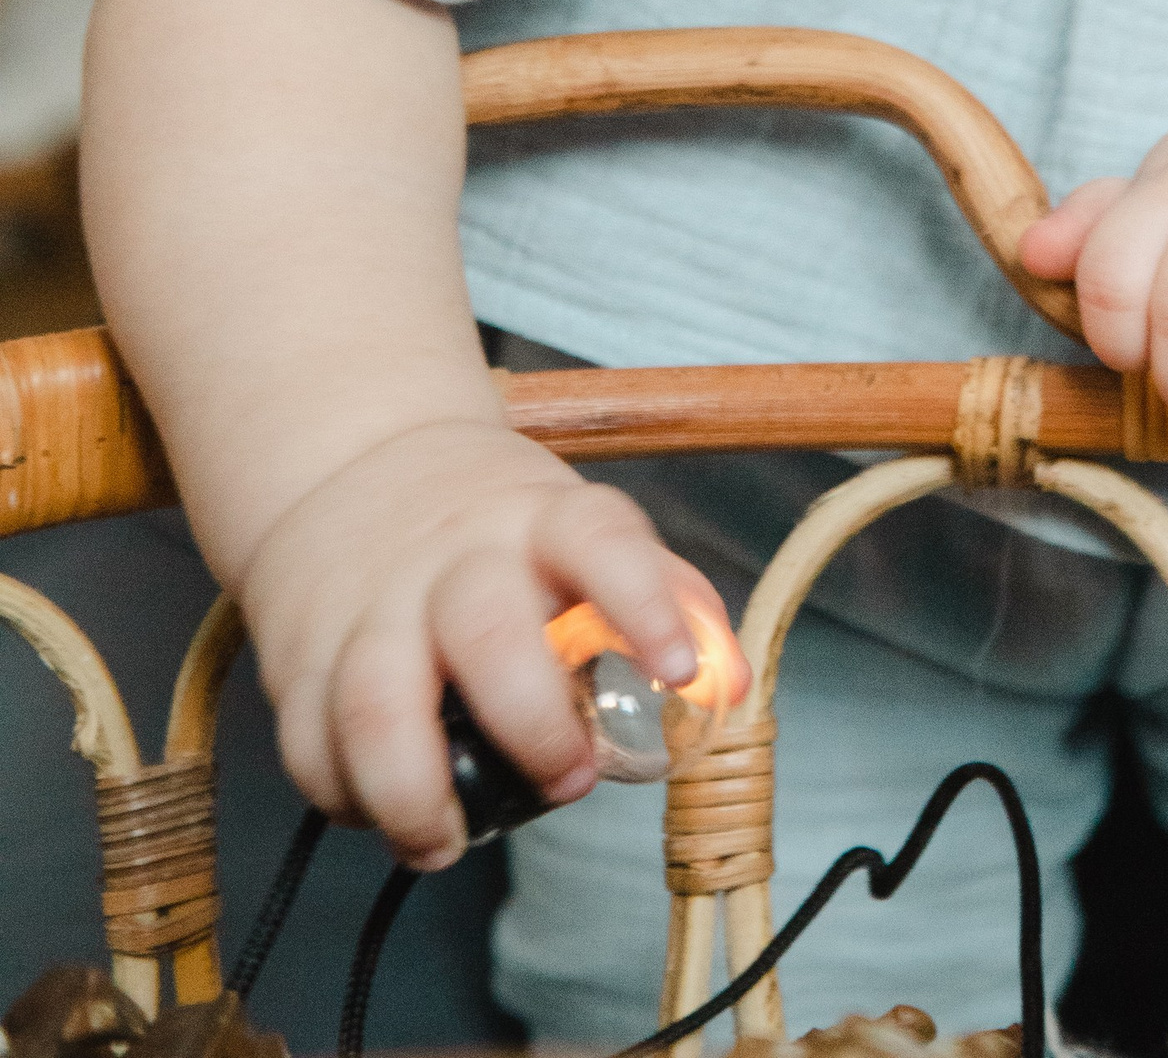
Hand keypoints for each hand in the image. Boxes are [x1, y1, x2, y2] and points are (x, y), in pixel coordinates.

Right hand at [234, 415, 726, 868]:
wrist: (352, 460)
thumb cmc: (498, 526)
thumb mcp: (583, 530)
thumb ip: (662, 599)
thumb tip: (728, 690)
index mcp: (541, 519)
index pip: (601, 544)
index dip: (644, 604)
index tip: (677, 671)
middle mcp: (456, 557)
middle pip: (486, 630)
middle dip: (532, 725)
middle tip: (568, 781)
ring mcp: (373, 605)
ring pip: (374, 701)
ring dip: (413, 793)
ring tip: (446, 843)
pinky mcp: (303, 656)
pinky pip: (310, 744)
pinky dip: (345, 799)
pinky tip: (387, 815)